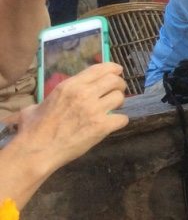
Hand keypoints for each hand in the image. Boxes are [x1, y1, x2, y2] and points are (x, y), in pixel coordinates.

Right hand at [10, 63, 127, 173]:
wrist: (36, 152)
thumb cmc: (32, 130)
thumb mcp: (37, 105)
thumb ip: (51, 98)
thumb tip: (51, 100)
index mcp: (70, 86)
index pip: (100, 68)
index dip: (113, 68)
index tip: (118, 71)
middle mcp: (85, 94)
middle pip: (114, 80)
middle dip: (119, 85)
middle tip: (116, 92)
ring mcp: (94, 110)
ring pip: (120, 97)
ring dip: (119, 103)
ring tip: (114, 108)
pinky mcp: (101, 126)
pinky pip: (122, 119)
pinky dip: (120, 121)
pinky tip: (113, 124)